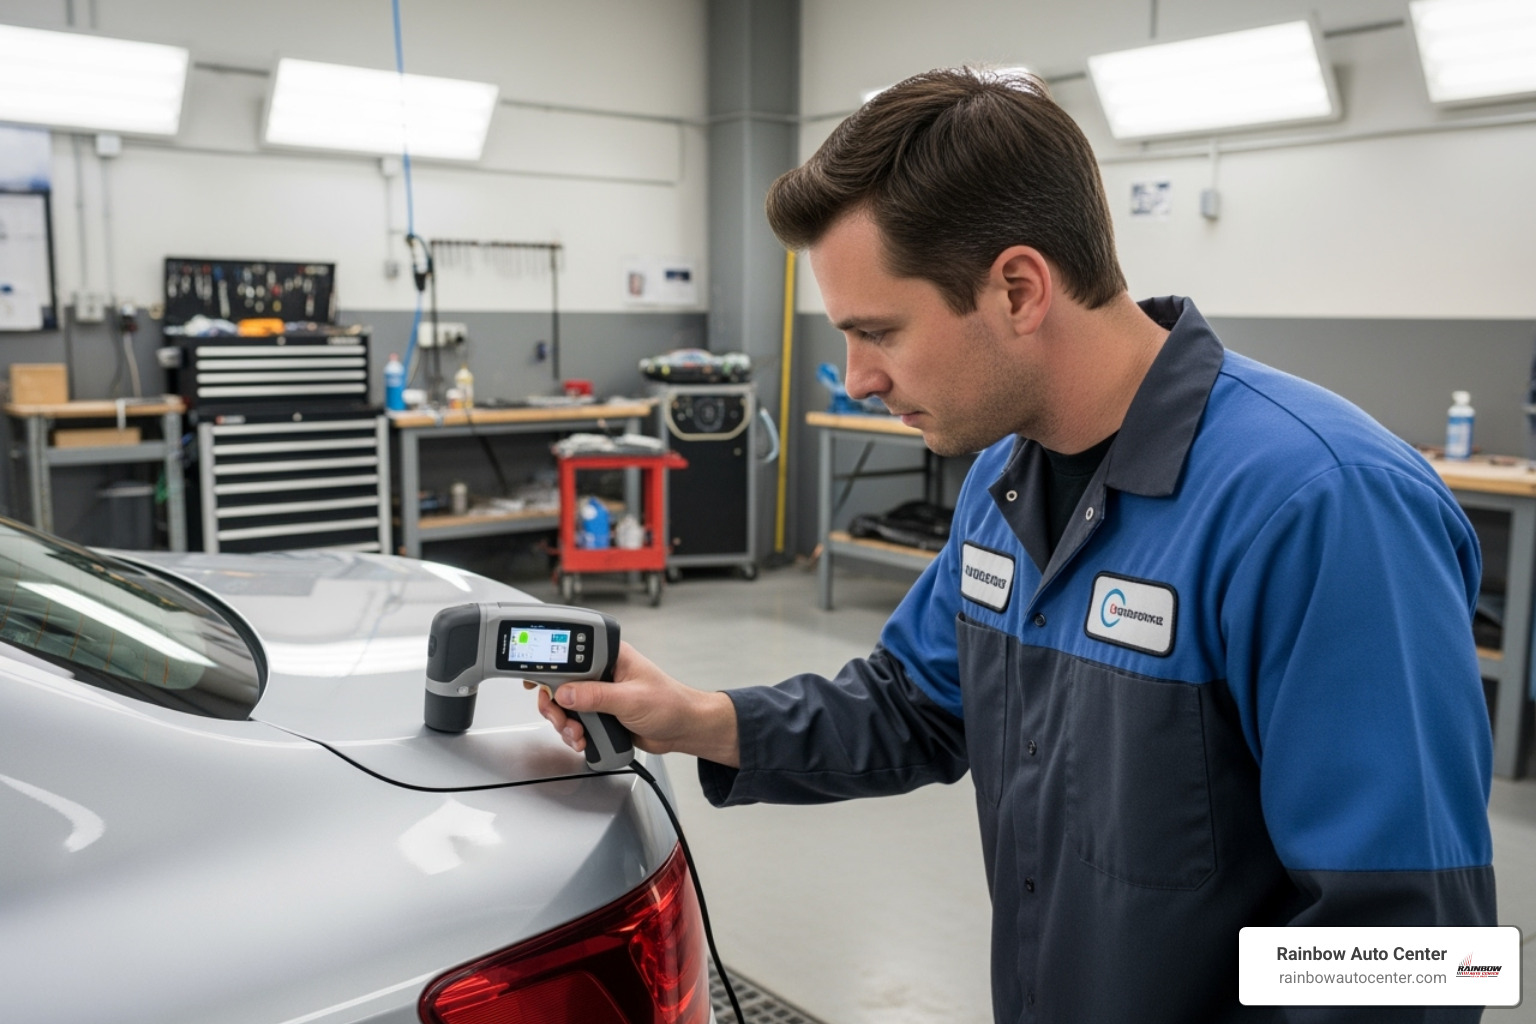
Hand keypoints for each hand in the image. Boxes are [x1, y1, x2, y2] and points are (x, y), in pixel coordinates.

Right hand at [528, 641, 739, 766]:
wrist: (683, 730)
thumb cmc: (670, 704)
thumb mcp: (631, 699)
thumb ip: (596, 696)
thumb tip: (566, 693)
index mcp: (610, 656)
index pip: (570, 655)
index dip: (548, 668)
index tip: (534, 682)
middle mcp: (601, 672)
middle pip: (560, 683)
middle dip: (556, 705)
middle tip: (561, 718)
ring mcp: (599, 694)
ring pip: (564, 706)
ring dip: (564, 723)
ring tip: (578, 734)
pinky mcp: (599, 713)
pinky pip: (574, 721)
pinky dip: (573, 733)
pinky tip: (583, 740)